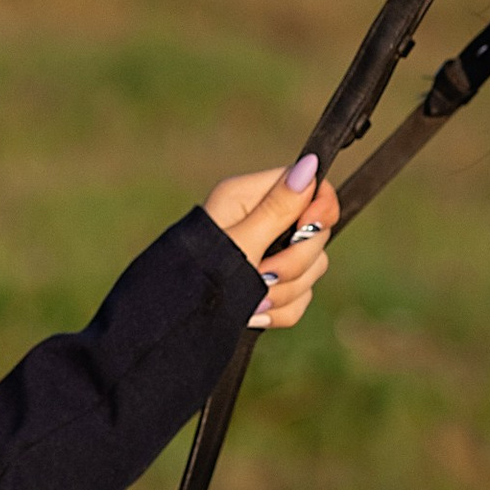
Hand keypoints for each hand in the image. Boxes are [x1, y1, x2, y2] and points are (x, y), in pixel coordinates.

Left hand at [204, 155, 340, 330]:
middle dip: (296, 261)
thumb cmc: (193, 278)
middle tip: (263, 274)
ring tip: (252, 303)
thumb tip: (311, 164)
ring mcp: (267, 255)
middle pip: (315, 232)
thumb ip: (278, 209)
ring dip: (285, 291)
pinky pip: (300, 297)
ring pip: (311, 268)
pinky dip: (280, 310)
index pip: (307, 185)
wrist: (170, 325)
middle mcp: (261, 222)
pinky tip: (253, 315)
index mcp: (248, 198)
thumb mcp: (239, 243)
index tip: (311, 225)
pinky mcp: (270, 286)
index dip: (320, 206)